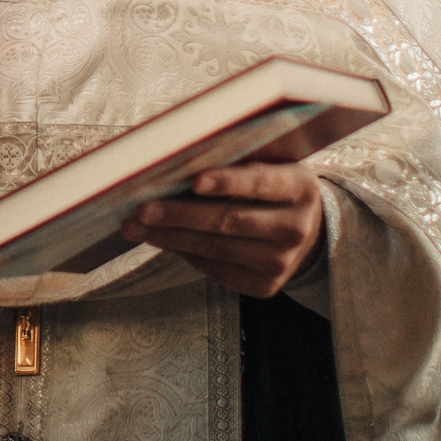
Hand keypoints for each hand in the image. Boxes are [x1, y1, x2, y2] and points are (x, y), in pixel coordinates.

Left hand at [120, 162, 323, 298]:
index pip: (260, 183)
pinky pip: (216, 268)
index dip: (228, 182)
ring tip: (135, 226)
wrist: (306, 230)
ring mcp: (281, 261)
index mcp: (300, 188)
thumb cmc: (272, 185)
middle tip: (143, 208)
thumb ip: (236, 157)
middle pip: (229, 220)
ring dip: (170, 237)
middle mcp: (295, 228)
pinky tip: (159, 240)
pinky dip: (184, 252)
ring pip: (216, 248)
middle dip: (181, 214)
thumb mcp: (268, 163)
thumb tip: (177, 155)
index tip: (195, 180)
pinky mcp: (265, 286)